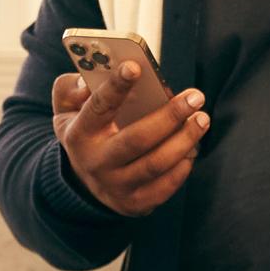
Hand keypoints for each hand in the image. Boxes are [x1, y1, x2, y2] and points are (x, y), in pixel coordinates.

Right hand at [54, 62, 209, 217]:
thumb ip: (72, 87)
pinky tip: (192, 147)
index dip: (116, 86)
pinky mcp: (134, 203)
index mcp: (80, 133)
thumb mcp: (67, 107)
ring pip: (156, 164)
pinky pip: (165, 187)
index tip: (135, 67)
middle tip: (195, 97)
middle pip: (137, 139)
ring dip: (185, 140)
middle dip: (170, 116)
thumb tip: (90, 79)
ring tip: (201, 119)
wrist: (83, 180)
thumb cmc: (85, 131)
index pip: (98, 107)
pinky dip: (183, 166)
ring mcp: (115, 186)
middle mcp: (96, 162)